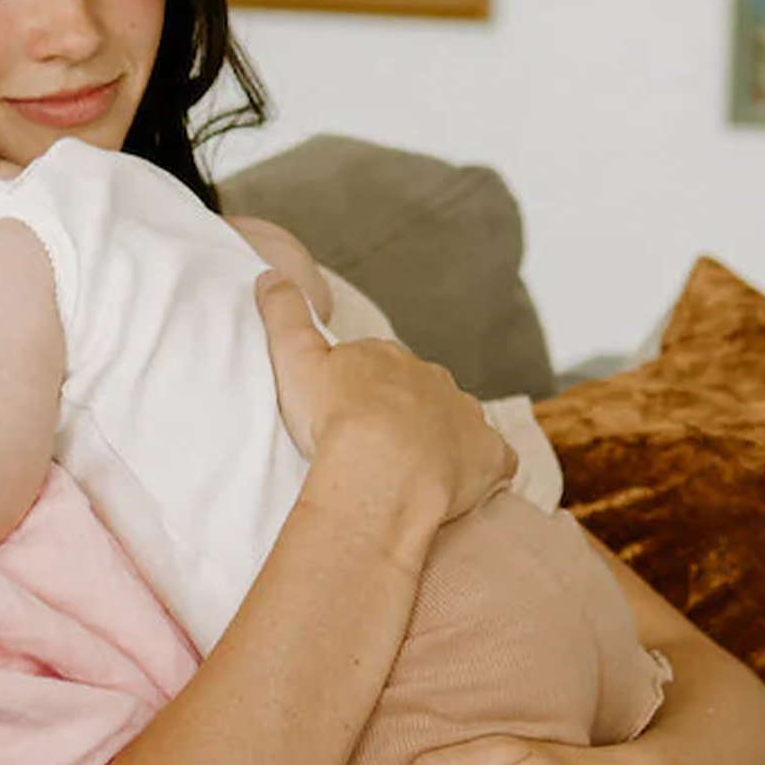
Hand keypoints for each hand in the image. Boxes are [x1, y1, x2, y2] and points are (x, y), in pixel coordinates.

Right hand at [256, 271, 513, 526]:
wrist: (381, 469)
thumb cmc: (335, 419)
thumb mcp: (294, 359)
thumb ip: (284, 316)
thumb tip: (270, 275)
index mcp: (389, 359)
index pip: (379, 368)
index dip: (363, 393)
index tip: (347, 417)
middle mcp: (433, 380)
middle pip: (420, 394)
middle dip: (404, 415)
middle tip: (378, 450)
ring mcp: (466, 418)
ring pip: (457, 424)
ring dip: (441, 442)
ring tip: (413, 474)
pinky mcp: (490, 457)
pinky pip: (494, 462)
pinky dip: (483, 472)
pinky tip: (462, 489)